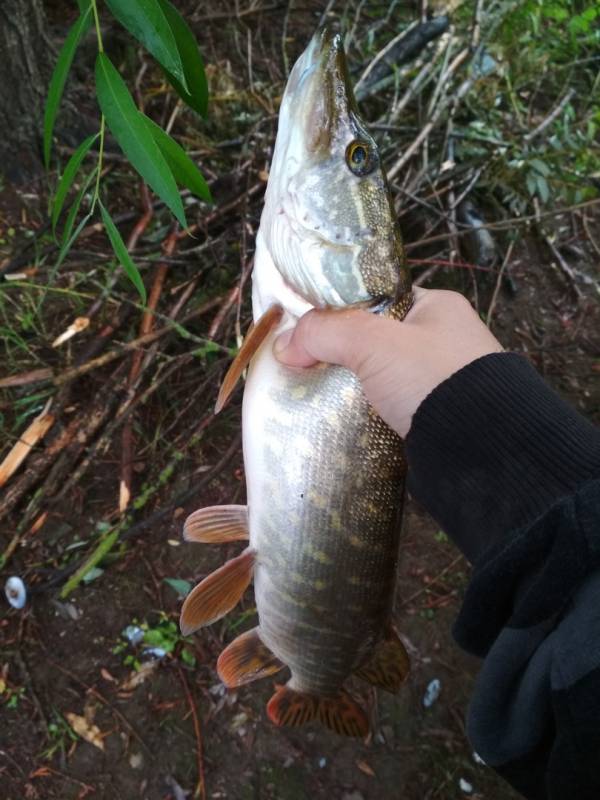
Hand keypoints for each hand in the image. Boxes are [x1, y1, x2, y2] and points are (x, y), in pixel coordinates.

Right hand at [273, 287, 502, 436]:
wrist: (479, 448)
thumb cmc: (432, 379)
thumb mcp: (374, 342)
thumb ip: (327, 332)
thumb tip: (284, 343)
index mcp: (437, 307)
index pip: (378, 299)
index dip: (339, 310)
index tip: (306, 328)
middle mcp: (441, 340)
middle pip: (374, 339)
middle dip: (339, 354)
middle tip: (303, 364)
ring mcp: (438, 381)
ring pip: (378, 377)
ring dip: (349, 387)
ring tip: (312, 394)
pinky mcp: (432, 416)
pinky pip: (387, 407)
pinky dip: (364, 412)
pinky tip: (338, 418)